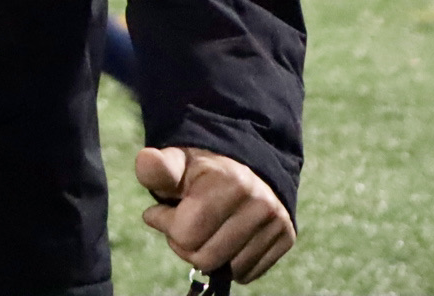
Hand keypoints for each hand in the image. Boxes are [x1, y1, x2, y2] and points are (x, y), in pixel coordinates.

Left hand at [136, 145, 294, 283]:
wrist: (245, 167)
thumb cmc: (199, 172)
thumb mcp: (175, 164)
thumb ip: (158, 168)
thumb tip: (147, 160)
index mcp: (229, 181)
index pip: (186, 233)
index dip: (165, 225)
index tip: (161, 211)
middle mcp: (259, 202)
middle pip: (206, 257)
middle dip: (185, 244)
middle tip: (183, 224)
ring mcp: (276, 221)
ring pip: (228, 269)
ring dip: (208, 254)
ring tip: (204, 230)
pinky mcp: (286, 237)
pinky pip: (247, 273)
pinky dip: (230, 263)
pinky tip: (224, 239)